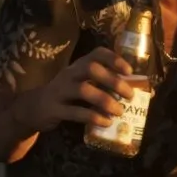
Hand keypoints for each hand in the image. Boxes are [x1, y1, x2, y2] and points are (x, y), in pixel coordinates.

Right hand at [17, 47, 134, 131]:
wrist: (34, 108)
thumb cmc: (67, 96)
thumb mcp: (81, 84)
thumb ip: (105, 86)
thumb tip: (143, 92)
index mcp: (78, 66)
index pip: (96, 53)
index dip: (114, 59)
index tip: (129, 71)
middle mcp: (69, 74)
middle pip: (91, 69)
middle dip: (113, 80)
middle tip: (129, 95)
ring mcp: (60, 90)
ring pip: (84, 90)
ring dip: (105, 100)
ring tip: (119, 111)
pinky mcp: (54, 109)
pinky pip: (75, 112)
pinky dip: (92, 117)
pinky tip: (105, 122)